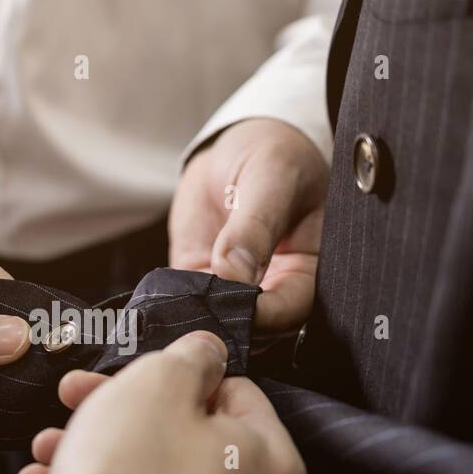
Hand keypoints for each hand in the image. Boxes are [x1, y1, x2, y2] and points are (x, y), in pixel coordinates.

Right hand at [1, 331, 305, 473]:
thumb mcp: (157, 381)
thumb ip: (192, 355)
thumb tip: (206, 353)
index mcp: (273, 466)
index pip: (236, 394)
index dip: (176, 377)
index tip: (134, 376)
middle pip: (190, 440)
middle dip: (125, 416)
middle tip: (81, 401)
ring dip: (102, 456)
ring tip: (53, 446)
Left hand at [169, 118, 326, 334]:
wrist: (236, 147)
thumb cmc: (273, 154)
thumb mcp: (271, 177)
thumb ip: (256, 224)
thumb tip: (234, 274)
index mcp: (308, 267)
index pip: (292, 306)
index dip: (267, 314)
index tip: (241, 307)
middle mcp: (275, 286)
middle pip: (256, 327)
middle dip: (229, 323)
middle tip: (203, 310)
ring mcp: (236, 289)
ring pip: (219, 321)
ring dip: (198, 319)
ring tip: (180, 305)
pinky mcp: (201, 282)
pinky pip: (188, 304)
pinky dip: (174, 306)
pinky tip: (164, 299)